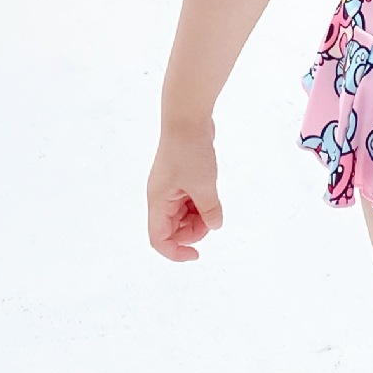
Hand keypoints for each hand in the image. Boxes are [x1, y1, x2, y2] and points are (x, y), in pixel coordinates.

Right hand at [147, 123, 222, 261]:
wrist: (188, 118)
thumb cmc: (190, 151)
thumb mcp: (203, 185)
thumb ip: (209, 210)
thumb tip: (215, 226)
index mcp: (158, 202)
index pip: (158, 240)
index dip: (175, 252)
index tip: (197, 254)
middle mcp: (160, 197)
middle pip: (173, 229)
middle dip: (193, 231)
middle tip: (212, 217)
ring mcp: (170, 187)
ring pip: (183, 215)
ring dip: (199, 216)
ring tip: (213, 202)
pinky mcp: (181, 178)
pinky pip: (189, 200)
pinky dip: (200, 203)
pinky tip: (211, 192)